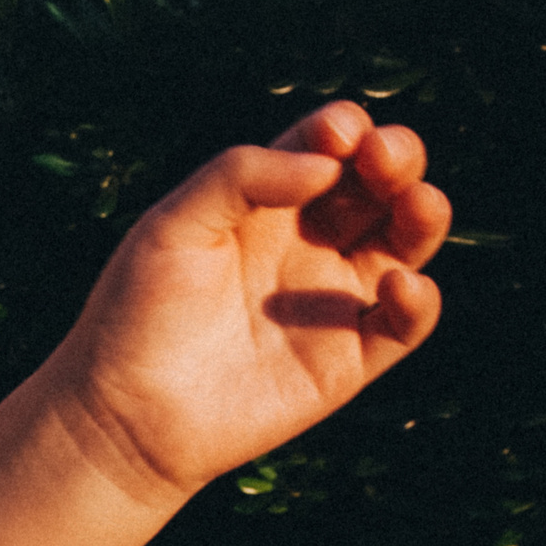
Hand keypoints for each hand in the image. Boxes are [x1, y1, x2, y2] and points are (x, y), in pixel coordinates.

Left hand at [47, 101, 450, 508]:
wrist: (121, 415)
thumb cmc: (134, 314)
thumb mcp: (172, 226)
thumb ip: (241, 176)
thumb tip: (328, 165)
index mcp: (261, 208)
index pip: (323, 149)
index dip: (341, 130)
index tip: (338, 132)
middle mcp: (304, 247)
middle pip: (375, 185)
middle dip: (395, 157)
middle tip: (384, 156)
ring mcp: (328, 302)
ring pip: (404, 244)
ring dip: (424, 213)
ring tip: (415, 200)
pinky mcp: (344, 361)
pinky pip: (404, 324)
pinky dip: (418, 300)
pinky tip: (396, 283)